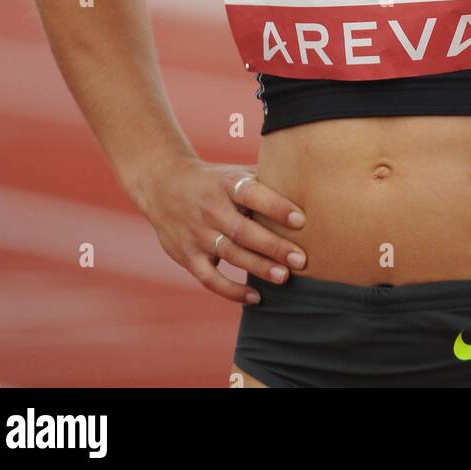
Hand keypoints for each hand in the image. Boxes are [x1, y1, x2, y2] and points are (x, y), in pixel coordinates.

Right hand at [134, 154, 307, 303]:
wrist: (163, 184)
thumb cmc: (214, 180)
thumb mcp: (234, 172)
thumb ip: (265, 178)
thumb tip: (307, 180)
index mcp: (225, 184)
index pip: (252, 194)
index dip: (275, 206)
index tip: (301, 219)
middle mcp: (210, 208)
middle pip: (243, 230)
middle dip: (273, 246)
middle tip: (301, 259)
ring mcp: (197, 234)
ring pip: (230, 254)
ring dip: (259, 267)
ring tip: (285, 278)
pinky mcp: (188, 256)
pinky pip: (210, 279)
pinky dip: (232, 291)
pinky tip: (256, 297)